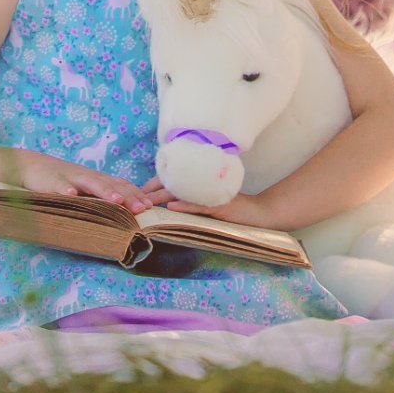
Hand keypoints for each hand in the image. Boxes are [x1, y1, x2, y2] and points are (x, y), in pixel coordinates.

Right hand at [19, 152, 148, 212]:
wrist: (33, 165)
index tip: (150, 206)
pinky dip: (65, 189)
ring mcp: (70, 177)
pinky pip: (59, 185)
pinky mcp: (51, 181)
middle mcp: (87, 176)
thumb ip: (102, 196)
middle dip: (127, 196)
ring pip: (90, 183)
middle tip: (142, 208)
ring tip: (117, 200)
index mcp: (97, 179)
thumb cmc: (63, 180)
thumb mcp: (84, 187)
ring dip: (104, 191)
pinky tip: (71, 195)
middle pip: (110, 185)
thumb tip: (126, 211)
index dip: (135, 194)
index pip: (121, 185)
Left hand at [138, 177, 288, 229]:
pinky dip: (185, 206)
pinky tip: (172, 206)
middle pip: (172, 184)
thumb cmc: (232, 209)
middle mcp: (202, 185)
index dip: (154, 183)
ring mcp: (210, 194)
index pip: (172, 180)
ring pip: (182, 193)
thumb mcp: (208, 202)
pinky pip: (199, 205)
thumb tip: (168, 201)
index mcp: (198, 184)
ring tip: (146, 201)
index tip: (137, 190)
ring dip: (162, 197)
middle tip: (134, 196)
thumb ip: (192, 199)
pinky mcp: (219, 205)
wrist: (259, 213)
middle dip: (152, 190)